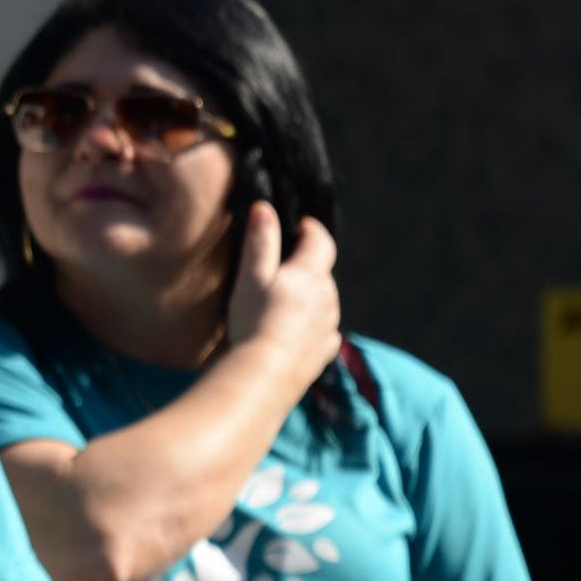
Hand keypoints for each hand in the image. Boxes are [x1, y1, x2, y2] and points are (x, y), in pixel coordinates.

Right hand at [224, 202, 340, 377]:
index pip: (320, 240)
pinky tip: (292, 331)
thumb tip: (264, 207)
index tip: (297, 226)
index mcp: (311, 273)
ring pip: (323, 300)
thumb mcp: (251, 276)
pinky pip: (323, 329)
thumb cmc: (255, 320)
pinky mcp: (325, 349)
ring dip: (308, 296)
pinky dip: (311, 324)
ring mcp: (329, 324)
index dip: (309, 229)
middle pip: (322, 271)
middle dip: (305, 265)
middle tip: (279, 268)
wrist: (265, 373)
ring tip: (281, 303)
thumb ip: (260, 241)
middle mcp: (328, 296)